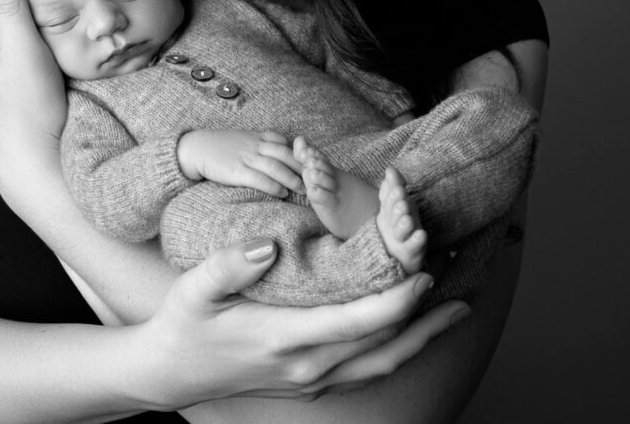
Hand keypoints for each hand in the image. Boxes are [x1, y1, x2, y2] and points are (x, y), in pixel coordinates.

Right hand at [138, 238, 470, 407]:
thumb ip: (228, 266)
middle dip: (427, 313)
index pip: (355, 322)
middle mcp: (307, 365)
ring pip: (383, 363)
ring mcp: (312, 379)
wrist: (169, 373)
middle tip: (461, 278)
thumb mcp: (193, 290)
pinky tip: (416, 332)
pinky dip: (399, 349)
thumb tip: (265, 246)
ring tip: (459, 308)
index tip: (424, 274)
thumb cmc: (184, 324)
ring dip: (424, 336)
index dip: (395, 300)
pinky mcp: (311, 383)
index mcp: (284, 338)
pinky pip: (367, 370)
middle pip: (384, 344)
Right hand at [176, 129, 304, 196]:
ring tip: (303, 189)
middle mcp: (256, 145)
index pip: (286, 143)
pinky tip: (282, 193)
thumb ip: (263, 143)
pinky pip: (259, 178)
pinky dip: (273, 186)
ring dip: (292, 179)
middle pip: (286, 155)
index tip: (312, 165)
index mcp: (259, 137)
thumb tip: (282, 150)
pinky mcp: (237, 170)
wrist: (197, 148)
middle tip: (315, 179)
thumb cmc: (221, 146)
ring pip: (276, 167)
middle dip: (302, 168)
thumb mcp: (244, 138)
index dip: (301, 155)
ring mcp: (247, 157)